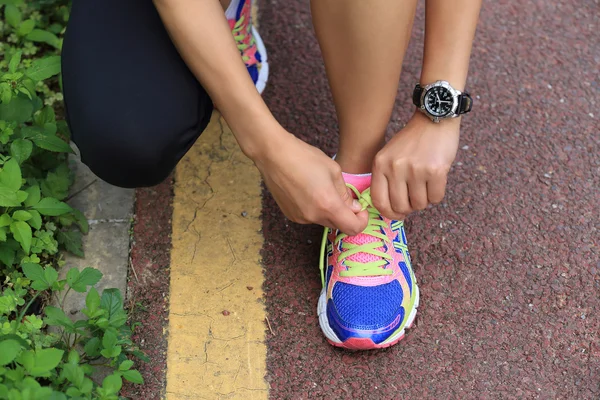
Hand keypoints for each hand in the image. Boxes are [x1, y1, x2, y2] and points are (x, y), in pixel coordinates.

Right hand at [253, 131, 368, 234]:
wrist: (273, 155)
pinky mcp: (290, 215)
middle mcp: (314, 216)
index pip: (353, 228)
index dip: (361, 221)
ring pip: (323, 221)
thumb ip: (346, 193)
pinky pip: (310, 217)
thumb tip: (354, 208)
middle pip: (338, 225)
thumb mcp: (333, 170)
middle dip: (345, 214)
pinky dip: (315, 209)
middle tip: (344, 196)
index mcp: (328, 205)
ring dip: (329, 211)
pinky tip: (308, 191)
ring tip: (321, 189)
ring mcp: (300, 218)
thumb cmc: (304, 157)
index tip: (361, 209)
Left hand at [371, 111, 459, 218]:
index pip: (379, 201)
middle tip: (415, 198)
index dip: (389, 213)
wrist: (434, 119)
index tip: (397, 214)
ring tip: (425, 185)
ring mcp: (415, 169)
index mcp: (380, 164)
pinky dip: (437, 195)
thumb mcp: (389, 156)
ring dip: (424, 200)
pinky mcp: (435, 171)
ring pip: (419, 204)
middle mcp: (395, 168)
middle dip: (409, 208)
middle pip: (400, 207)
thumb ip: (385, 179)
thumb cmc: (412, 141)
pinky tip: (436, 181)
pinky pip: (436, 198)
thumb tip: (392, 210)